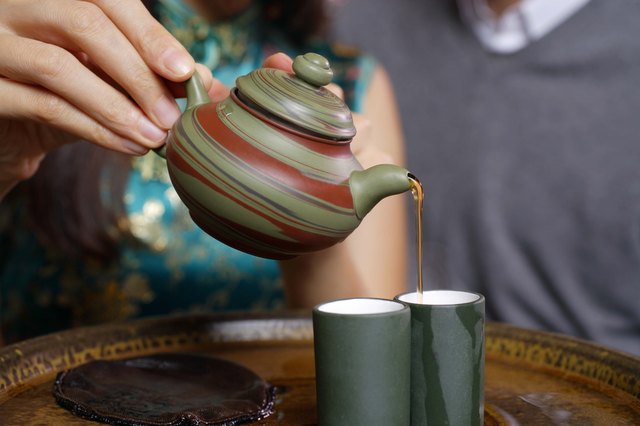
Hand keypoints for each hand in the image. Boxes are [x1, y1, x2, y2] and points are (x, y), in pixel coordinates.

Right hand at [0, 0, 225, 192]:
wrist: (15, 127)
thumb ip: (155, 74)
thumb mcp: (112, 77)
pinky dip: (94, 129)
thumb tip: (209, 84)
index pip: (107, 0)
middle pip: (83, 23)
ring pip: (58, 66)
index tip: (184, 71)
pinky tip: (127, 145)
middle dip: (138, 74)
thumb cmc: (70, 91)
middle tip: (171, 115)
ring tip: (154, 136)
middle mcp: (19, 8)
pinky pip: (43, 106)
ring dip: (116, 107)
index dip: (149, 33)